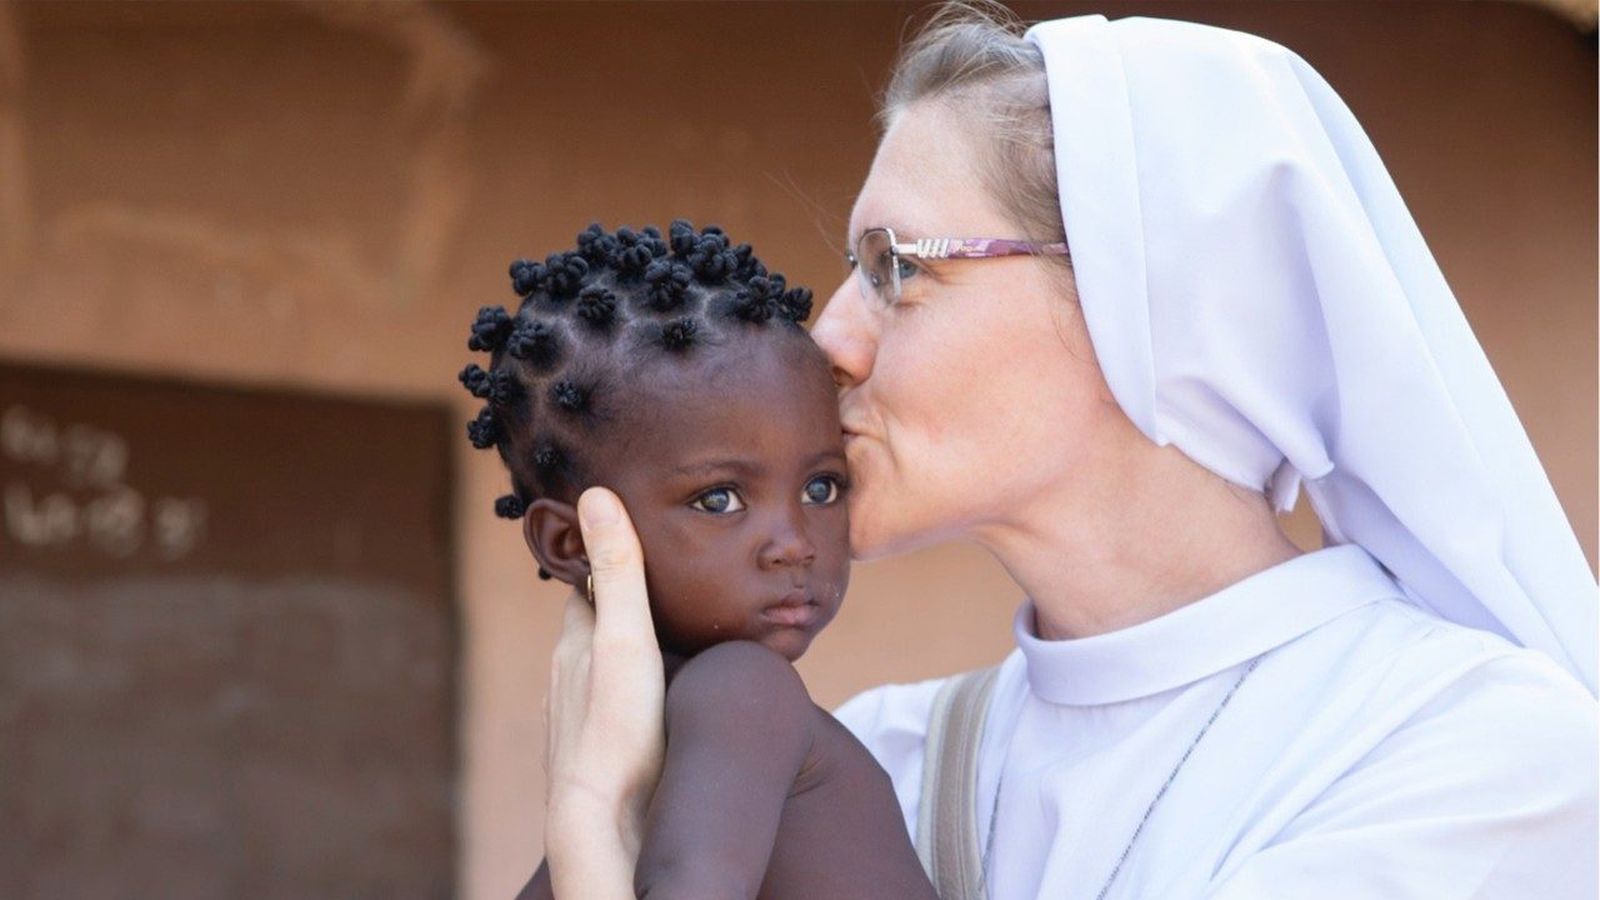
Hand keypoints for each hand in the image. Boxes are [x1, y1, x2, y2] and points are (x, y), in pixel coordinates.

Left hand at [542, 487, 664, 894]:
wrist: (603, 820)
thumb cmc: (618, 728)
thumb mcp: (627, 637)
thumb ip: (619, 570)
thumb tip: (596, 496)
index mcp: (576, 642)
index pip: (587, 585)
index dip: (605, 559)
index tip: (625, 532)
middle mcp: (568, 676)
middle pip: (592, 626)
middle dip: (616, 602)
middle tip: (650, 578)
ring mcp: (578, 716)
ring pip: (598, 668)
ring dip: (621, 649)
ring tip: (656, 632)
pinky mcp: (597, 750)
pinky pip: (610, 706)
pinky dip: (626, 690)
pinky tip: (646, 699)